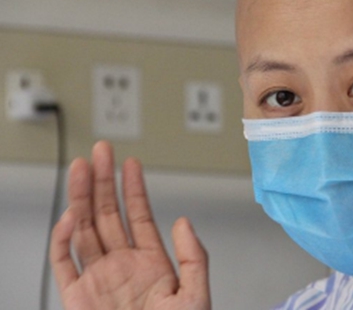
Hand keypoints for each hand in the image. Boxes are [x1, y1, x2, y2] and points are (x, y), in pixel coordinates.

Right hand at [50, 141, 210, 308]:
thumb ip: (194, 258)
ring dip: (81, 198)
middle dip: (102, 181)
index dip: (134, 188)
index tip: (130, 163)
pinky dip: (62, 239)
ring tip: (82, 167)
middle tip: (101, 151)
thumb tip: (183, 220)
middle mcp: (122, 266)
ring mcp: (98, 279)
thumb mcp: (195, 297)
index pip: (139, 216)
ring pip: (84, 229)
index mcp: (151, 264)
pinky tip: (71, 215)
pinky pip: (64, 263)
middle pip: (108, 214)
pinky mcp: (76, 297)